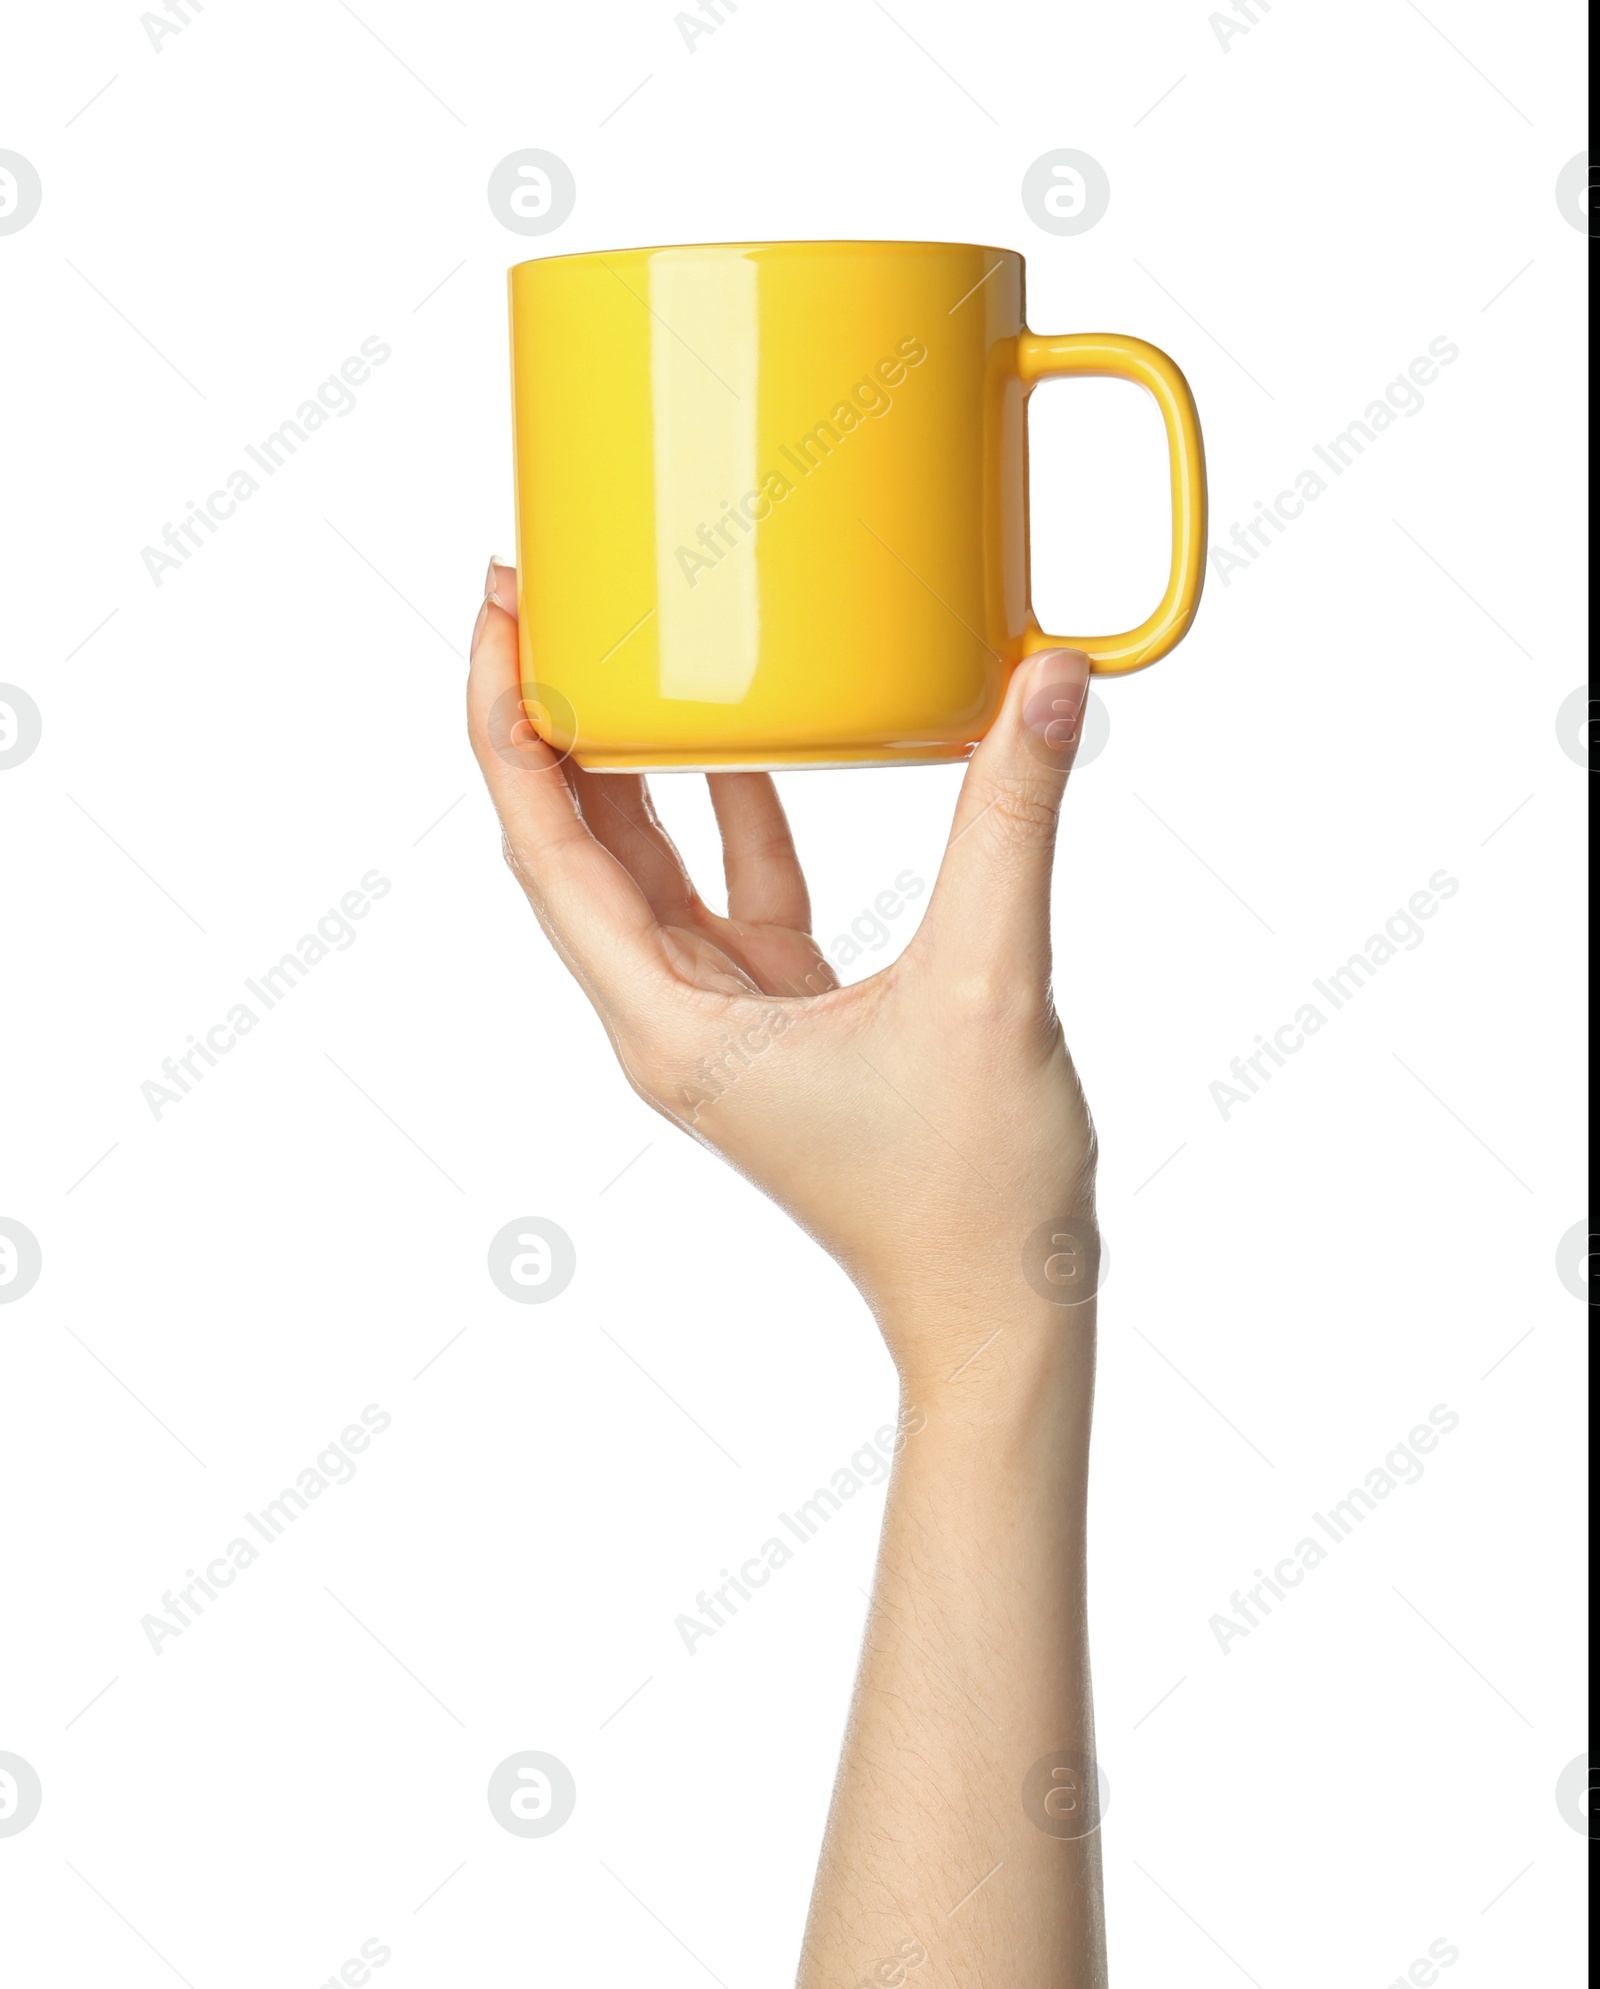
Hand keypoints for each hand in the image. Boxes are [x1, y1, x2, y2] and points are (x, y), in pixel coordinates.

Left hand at [467, 561, 1099, 1395]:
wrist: (998, 1308)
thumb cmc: (969, 1196)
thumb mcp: (990, 988)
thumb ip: (1010, 824)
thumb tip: (1044, 686)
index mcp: (670, 1023)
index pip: (546, 849)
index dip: (506, 725)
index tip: (498, 618)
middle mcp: (669, 1016)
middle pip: (569, 847)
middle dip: (542, 721)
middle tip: (535, 597)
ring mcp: (720, 1016)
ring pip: (641, 866)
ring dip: (621, 762)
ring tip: (612, 645)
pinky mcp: (777, 1015)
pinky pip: (726, 888)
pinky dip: (726, 808)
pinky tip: (744, 734)